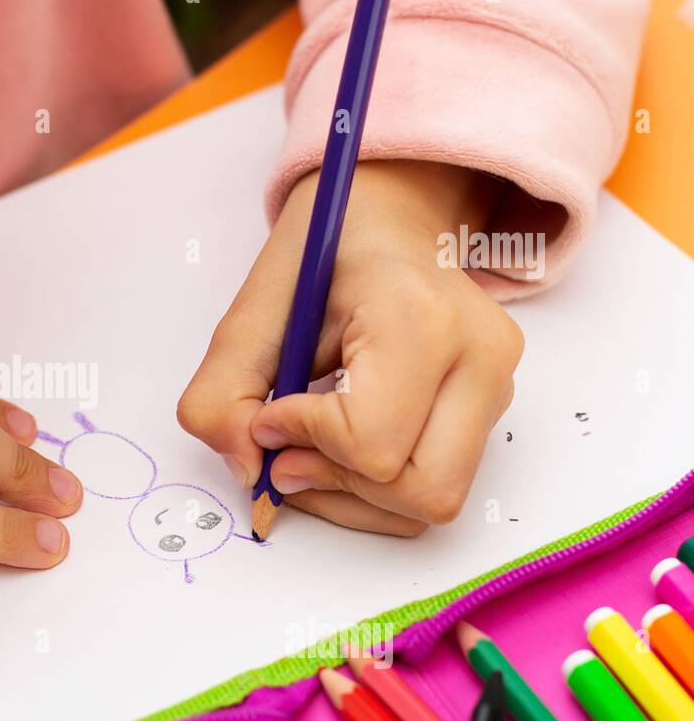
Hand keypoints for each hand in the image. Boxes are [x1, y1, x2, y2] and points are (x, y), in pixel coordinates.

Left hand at [178, 160, 522, 535]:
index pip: (368, 441)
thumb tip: (249, 473)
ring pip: (431, 502)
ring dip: (354, 496)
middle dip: (336, 484)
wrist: (390, 218)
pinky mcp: (495, 405)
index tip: (270, 411)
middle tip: (285, 451)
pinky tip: (341, 452)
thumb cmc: (326, 252)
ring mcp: (498, 383)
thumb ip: (222, 395)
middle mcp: (479, 354)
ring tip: (310, 450)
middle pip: (417, 490)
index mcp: (419, 317)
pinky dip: (378, 492)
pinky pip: (437, 490)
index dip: (301, 440)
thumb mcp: (253, 309)